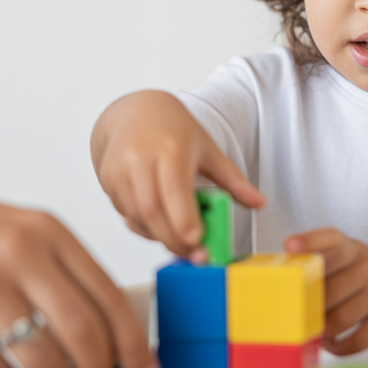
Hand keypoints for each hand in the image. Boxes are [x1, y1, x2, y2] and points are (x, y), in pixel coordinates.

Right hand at [91, 91, 264, 260]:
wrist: (135, 113)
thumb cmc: (174, 131)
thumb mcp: (208, 149)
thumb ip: (233, 180)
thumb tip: (260, 203)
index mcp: (170, 147)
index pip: (174, 189)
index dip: (184, 219)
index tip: (198, 241)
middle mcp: (140, 157)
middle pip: (153, 210)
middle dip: (174, 239)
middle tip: (196, 254)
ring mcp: (119, 168)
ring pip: (138, 216)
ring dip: (159, 236)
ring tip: (180, 240)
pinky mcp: (107, 179)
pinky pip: (126, 213)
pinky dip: (144, 226)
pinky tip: (160, 224)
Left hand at [285, 227, 367, 355]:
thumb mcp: (356, 259)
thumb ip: (328, 265)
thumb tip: (289, 286)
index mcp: (355, 249)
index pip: (332, 239)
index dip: (310, 240)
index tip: (290, 245)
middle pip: (328, 290)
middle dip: (309, 309)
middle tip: (298, 317)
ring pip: (340, 319)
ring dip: (323, 332)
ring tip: (315, 333)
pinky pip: (358, 340)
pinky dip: (341, 347)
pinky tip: (334, 345)